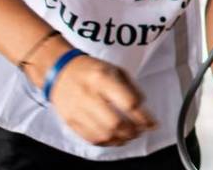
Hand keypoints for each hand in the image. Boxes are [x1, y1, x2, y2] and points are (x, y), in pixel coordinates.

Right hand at [36, 47, 155, 145]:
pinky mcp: (70, 121)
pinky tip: (115, 138)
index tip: (152, 123)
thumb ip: (131, 88)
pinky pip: (91, 138)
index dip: (144, 117)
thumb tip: (143, 108)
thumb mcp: (115, 70)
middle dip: (133, 132)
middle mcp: (89, 95)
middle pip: (115, 123)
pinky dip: (107, 142)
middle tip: (141, 131)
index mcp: (102, 78)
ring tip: (130, 136)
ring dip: (121, 139)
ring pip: (103, 135)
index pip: (128, 103)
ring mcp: (78, 110)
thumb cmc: (92, 70)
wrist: (60, 71)